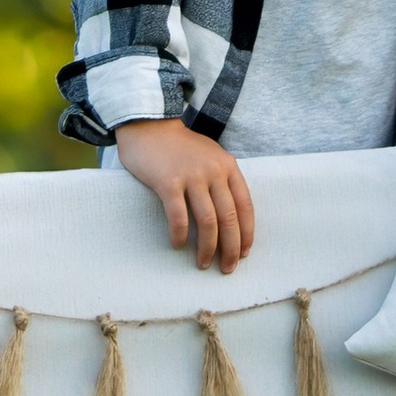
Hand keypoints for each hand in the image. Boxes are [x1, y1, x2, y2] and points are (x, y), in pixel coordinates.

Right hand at [113, 118, 254, 271]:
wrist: (149, 127)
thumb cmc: (180, 147)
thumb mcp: (210, 157)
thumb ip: (222, 181)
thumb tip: (231, 220)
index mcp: (228, 166)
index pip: (245, 206)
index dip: (246, 233)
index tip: (244, 254)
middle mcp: (214, 171)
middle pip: (229, 218)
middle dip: (230, 248)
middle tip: (227, 268)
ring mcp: (191, 176)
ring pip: (207, 221)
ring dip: (207, 248)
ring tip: (203, 264)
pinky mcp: (168, 182)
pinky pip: (179, 217)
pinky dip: (180, 236)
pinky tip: (177, 245)